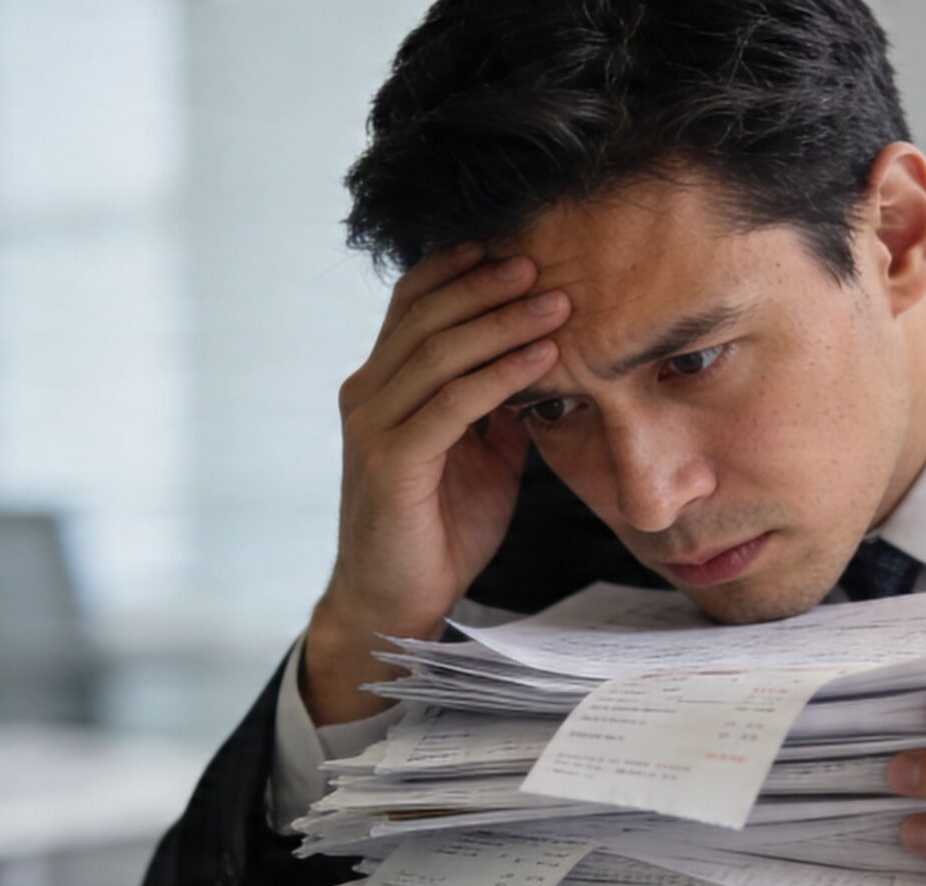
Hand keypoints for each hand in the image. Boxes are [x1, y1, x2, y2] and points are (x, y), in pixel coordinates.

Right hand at [305, 244, 570, 722]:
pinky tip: (541, 358)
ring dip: (502, 322)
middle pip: (425, 314)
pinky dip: (498, 375)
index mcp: (383, 384)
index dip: (459, 269)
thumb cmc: (438, 529)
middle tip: (545, 261)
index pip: (413, 304)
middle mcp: (367, 394)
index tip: (517, 245)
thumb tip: (542, 356)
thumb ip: (497, 405)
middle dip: (488, 285)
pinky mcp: (390, 463)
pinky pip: (451, 404)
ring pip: (438, 352)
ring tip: (558, 303)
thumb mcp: (479, 453)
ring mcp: (373, 427)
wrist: (398, 600)